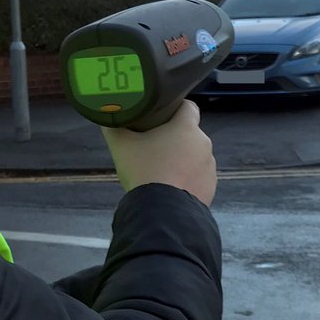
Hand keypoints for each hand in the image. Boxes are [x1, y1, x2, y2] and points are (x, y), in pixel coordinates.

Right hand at [101, 100, 216, 205]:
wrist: (161, 212)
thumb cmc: (143, 171)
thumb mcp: (121, 145)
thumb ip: (114, 126)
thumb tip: (108, 116)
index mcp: (187, 128)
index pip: (188, 106)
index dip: (175, 108)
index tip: (161, 116)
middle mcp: (204, 144)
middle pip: (189, 134)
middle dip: (174, 139)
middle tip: (153, 149)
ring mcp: (209, 167)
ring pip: (194, 157)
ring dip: (182, 161)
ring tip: (161, 173)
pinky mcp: (210, 188)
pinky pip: (198, 178)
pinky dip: (187, 180)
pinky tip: (171, 188)